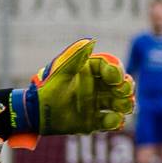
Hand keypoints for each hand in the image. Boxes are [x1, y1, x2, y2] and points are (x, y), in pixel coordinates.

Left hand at [11, 38, 136, 141]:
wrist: (35, 113)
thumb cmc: (48, 87)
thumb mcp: (62, 70)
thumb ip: (77, 56)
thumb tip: (92, 41)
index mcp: (89, 71)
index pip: (109, 68)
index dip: (116, 71)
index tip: (116, 78)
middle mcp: (96, 87)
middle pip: (120, 85)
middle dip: (126, 88)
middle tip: (123, 92)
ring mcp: (96, 103)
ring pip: (119, 103)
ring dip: (125, 104)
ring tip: (123, 107)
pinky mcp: (94, 121)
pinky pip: (110, 121)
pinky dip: (116, 121)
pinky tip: (115, 120)